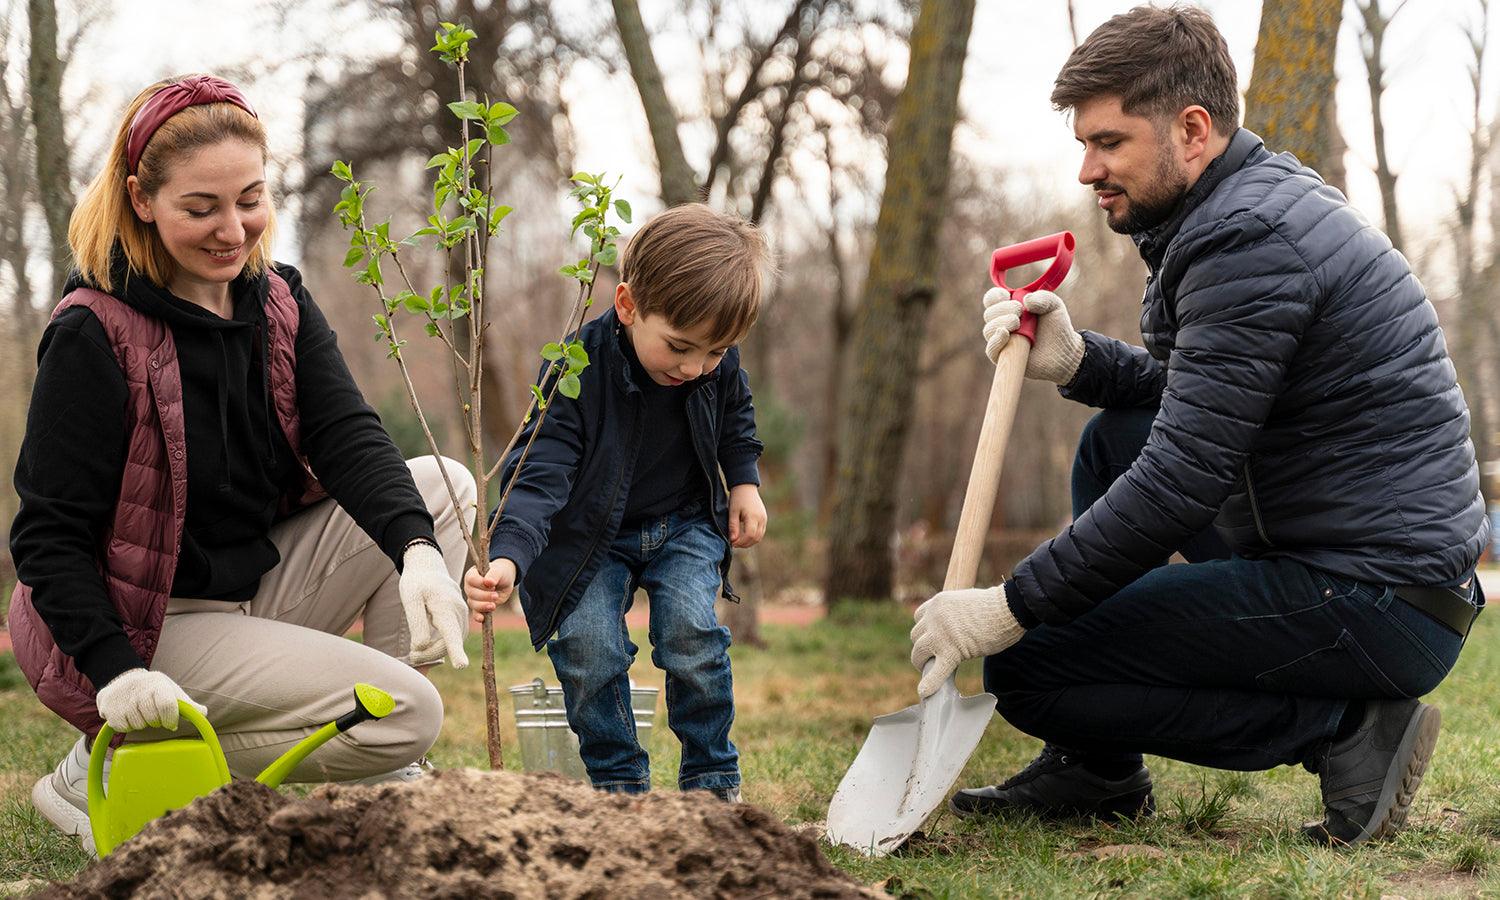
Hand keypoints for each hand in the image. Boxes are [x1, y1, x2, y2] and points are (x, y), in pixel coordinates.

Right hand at [96, 669, 205, 731]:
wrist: (122, 680)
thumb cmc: (153, 689)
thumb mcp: (171, 691)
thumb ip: (187, 704)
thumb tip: (204, 713)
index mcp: (157, 683)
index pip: (167, 706)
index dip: (171, 719)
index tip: (171, 724)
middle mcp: (139, 688)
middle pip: (153, 718)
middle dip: (156, 721)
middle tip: (153, 714)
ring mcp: (122, 697)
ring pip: (138, 724)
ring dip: (141, 723)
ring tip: (139, 712)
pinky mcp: (108, 707)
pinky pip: (122, 727)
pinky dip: (127, 726)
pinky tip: (127, 714)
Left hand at [399, 542, 469, 668]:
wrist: (429, 569)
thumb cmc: (417, 584)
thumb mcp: (410, 600)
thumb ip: (416, 624)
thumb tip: (422, 647)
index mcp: (444, 606)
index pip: (450, 633)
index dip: (455, 651)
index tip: (461, 666)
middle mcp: (458, 612)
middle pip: (448, 643)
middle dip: (429, 653)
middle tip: (411, 655)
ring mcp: (462, 616)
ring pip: (452, 642)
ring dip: (434, 650)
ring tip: (415, 649)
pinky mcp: (461, 620)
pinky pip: (453, 638)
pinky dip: (440, 644)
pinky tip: (427, 640)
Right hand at [464, 558, 516, 625]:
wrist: (505, 580)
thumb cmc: (500, 573)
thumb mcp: (499, 571)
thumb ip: (493, 575)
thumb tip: (488, 582)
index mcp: (472, 575)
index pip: (471, 579)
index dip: (480, 583)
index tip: (492, 584)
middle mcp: (470, 587)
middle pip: (472, 593)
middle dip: (484, 596)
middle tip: (495, 595)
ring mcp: (473, 598)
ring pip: (473, 604)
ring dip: (483, 606)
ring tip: (493, 605)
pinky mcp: (479, 607)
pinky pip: (476, 613)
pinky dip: (478, 616)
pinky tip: (482, 619)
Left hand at [728, 484, 767, 548]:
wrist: (746, 487)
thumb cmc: (738, 498)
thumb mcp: (732, 512)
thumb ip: (733, 526)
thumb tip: (732, 540)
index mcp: (753, 516)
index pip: (750, 535)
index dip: (741, 542)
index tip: (732, 542)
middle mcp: (761, 519)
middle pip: (756, 538)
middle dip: (745, 544)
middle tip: (734, 544)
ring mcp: (764, 519)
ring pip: (759, 537)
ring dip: (749, 542)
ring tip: (738, 541)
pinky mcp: (764, 519)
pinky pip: (761, 532)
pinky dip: (753, 537)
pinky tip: (744, 536)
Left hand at [910, 584, 1025, 697]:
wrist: (1009, 608)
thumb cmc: (995, 606)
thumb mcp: (965, 602)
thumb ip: (953, 613)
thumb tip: (953, 629)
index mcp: (938, 602)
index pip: (919, 618)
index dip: (925, 631)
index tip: (932, 639)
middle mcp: (934, 616)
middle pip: (916, 636)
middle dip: (924, 648)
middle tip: (934, 657)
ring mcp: (940, 634)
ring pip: (919, 652)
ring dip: (923, 663)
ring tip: (931, 670)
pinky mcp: (952, 651)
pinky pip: (936, 670)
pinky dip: (930, 683)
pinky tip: (925, 692)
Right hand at [981, 288, 1085, 383]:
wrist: (1064, 352)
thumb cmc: (1057, 328)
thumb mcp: (1054, 306)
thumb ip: (1042, 298)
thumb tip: (1026, 300)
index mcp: (1010, 308)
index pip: (992, 299)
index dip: (995, 296)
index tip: (1006, 296)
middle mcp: (1002, 323)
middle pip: (989, 313)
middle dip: (1002, 309)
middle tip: (1019, 310)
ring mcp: (1001, 341)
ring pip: (988, 330)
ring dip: (1000, 323)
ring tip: (1017, 323)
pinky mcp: (1003, 358)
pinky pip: (991, 349)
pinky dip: (995, 341)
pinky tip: (1004, 334)